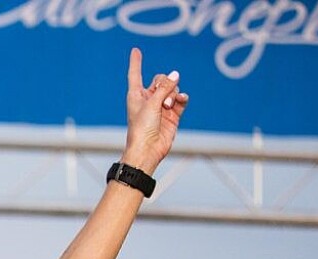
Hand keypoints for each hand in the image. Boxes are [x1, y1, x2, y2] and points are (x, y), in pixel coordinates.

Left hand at [123, 48, 188, 174]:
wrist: (148, 149)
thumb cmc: (141, 128)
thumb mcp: (151, 104)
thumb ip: (164, 88)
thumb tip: (176, 74)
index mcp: (136, 95)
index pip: (136, 74)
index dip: (136, 62)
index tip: (136, 50)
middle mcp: (148, 99)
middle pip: (161, 79)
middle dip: (166, 84)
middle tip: (163, 99)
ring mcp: (161, 106)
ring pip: (172, 89)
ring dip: (173, 95)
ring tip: (168, 107)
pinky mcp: (172, 115)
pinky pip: (180, 99)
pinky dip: (182, 98)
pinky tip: (182, 100)